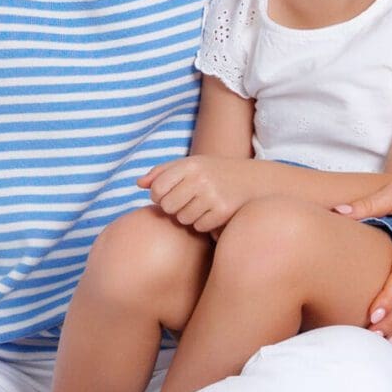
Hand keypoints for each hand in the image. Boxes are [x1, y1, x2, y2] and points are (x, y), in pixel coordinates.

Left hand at [143, 155, 258, 233]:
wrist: (252, 180)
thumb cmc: (214, 173)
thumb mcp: (190, 165)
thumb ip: (162, 172)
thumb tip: (139, 184)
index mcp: (189, 165)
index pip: (157, 189)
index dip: (159, 196)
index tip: (168, 195)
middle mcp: (200, 179)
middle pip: (168, 207)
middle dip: (174, 208)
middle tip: (187, 201)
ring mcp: (212, 195)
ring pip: (183, 219)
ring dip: (189, 216)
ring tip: (201, 205)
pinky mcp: (223, 211)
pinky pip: (199, 226)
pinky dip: (203, 223)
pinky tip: (213, 213)